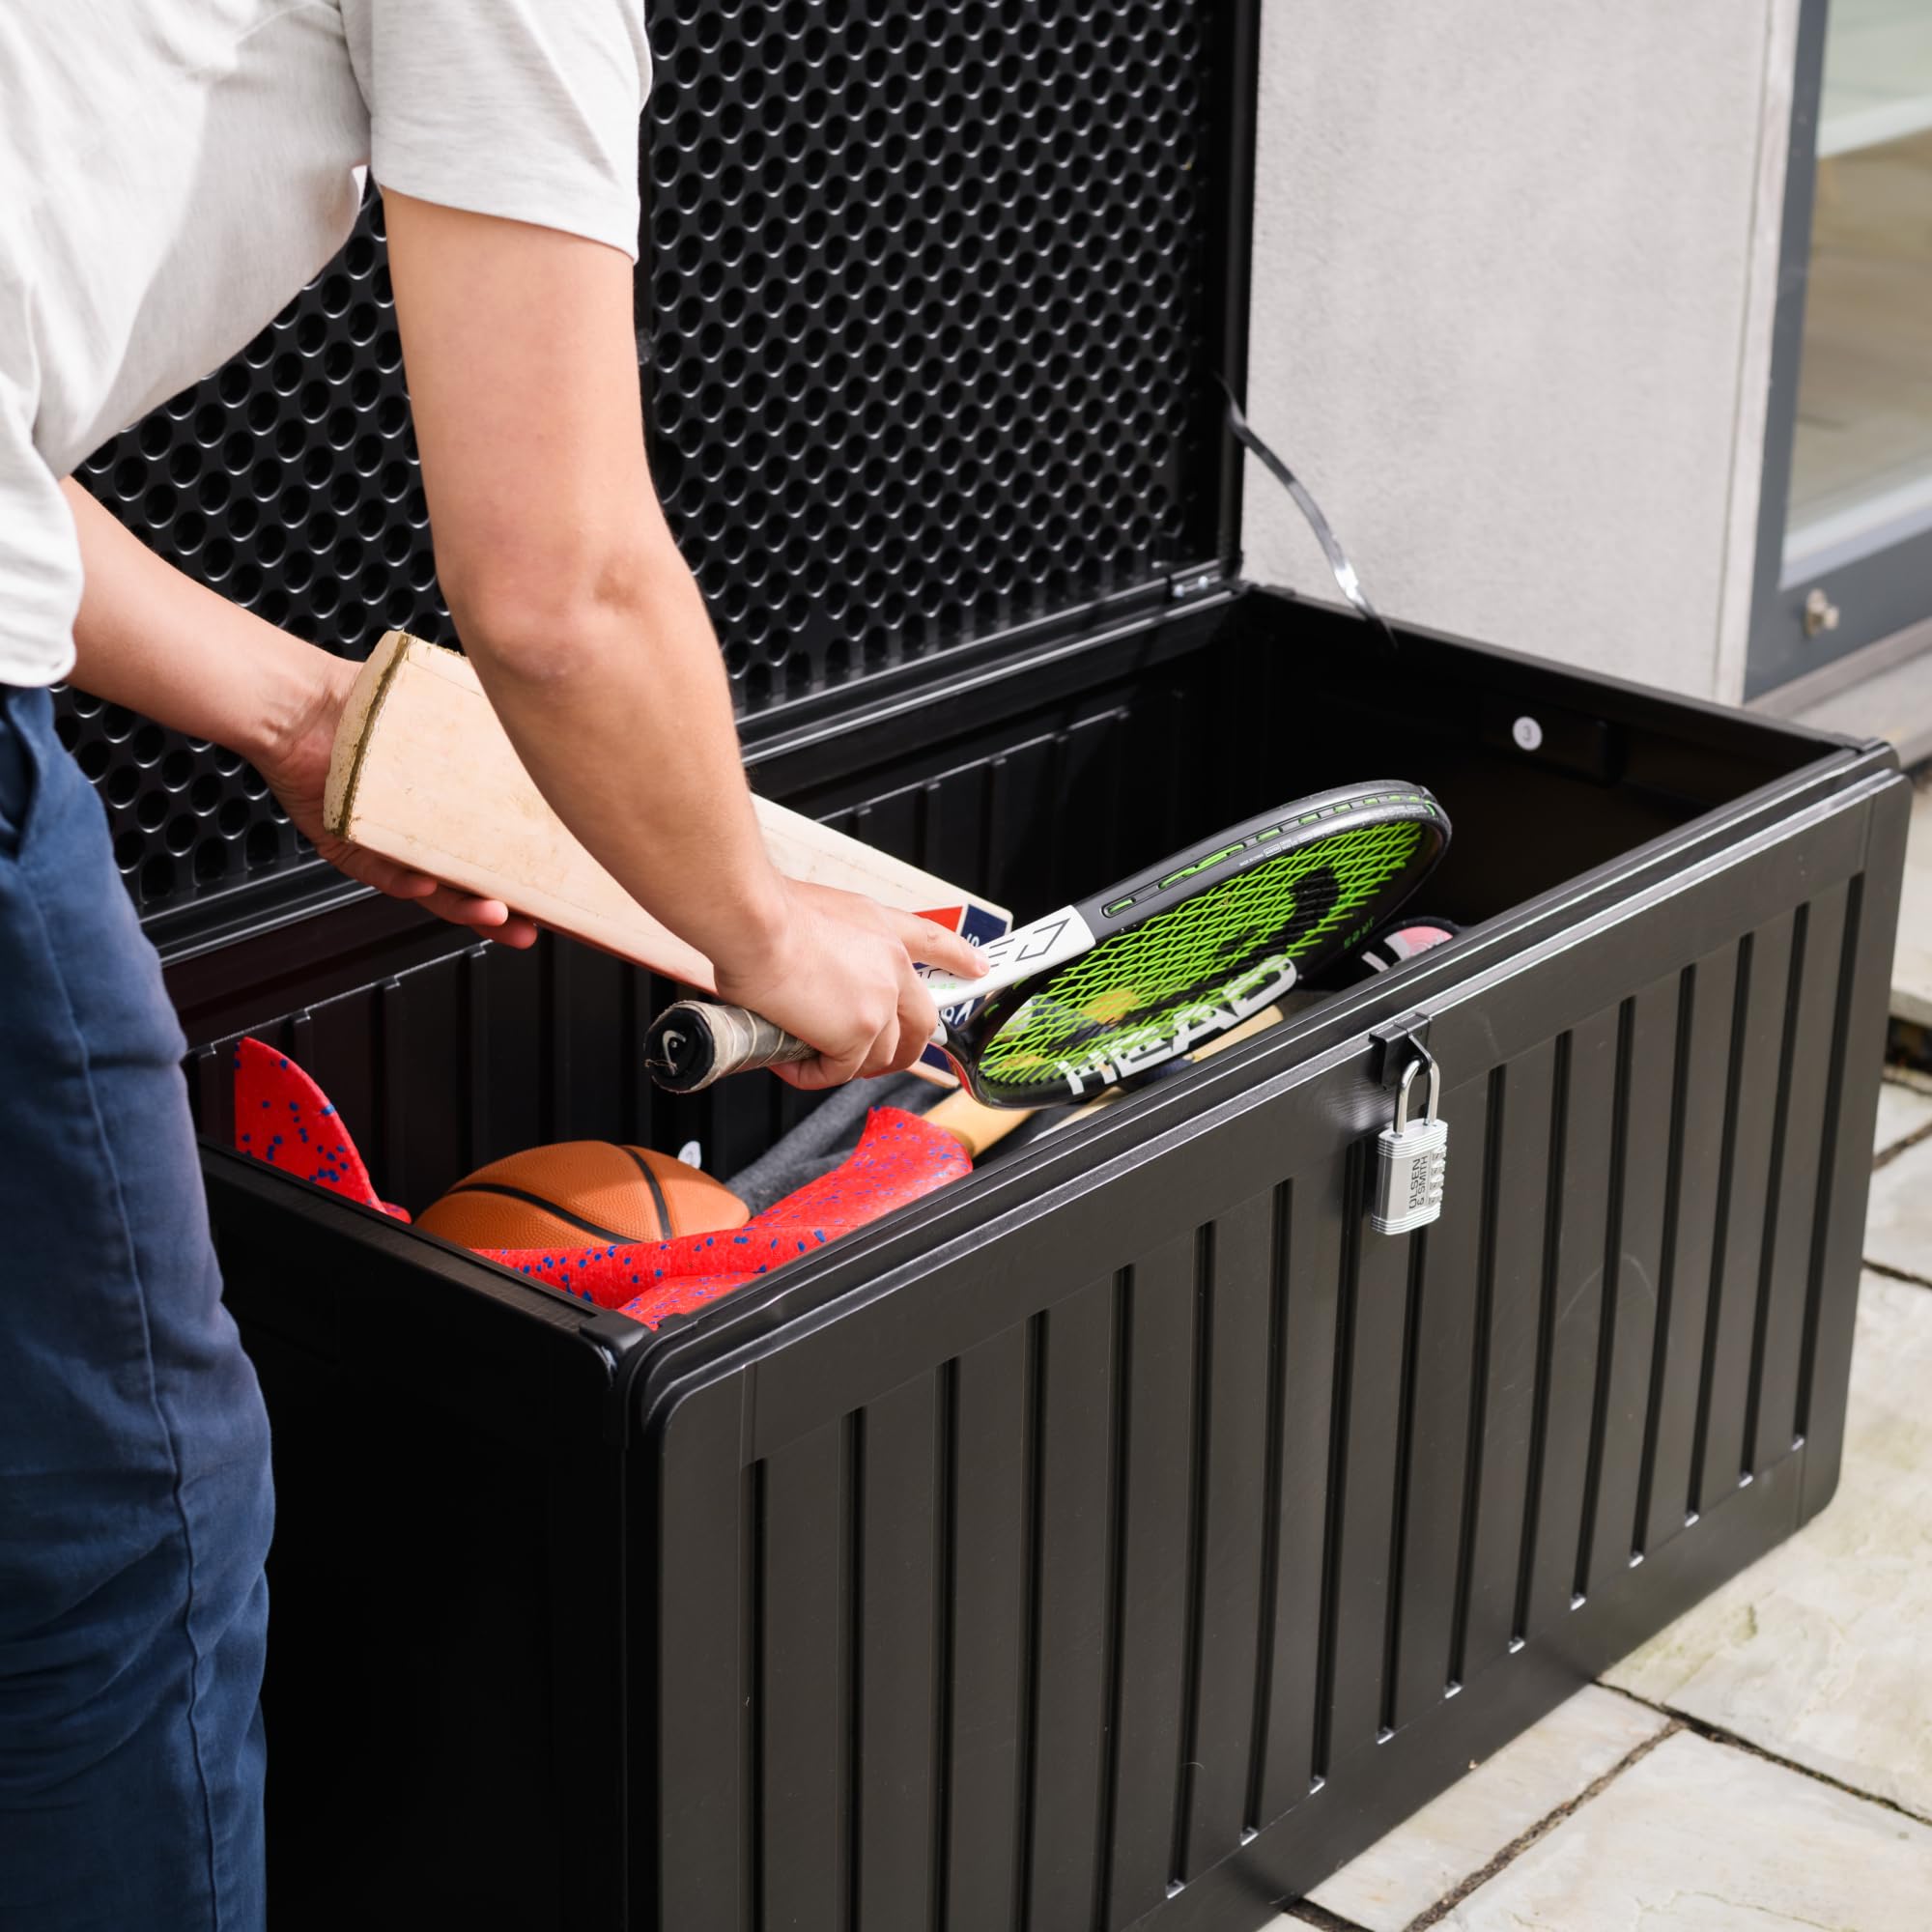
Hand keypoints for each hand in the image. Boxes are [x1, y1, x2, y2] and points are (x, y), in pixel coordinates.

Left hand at [258, 651, 538, 946]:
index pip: (494, 850)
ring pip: (432, 889)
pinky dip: (407, 883)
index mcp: (450, 805)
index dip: (525, 875)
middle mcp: (420, 831)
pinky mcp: (351, 849)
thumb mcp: (454, 713)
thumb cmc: (374, 699)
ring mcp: (388, 844)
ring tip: (497, 914)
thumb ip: (498, 728)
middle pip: (469, 882)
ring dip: (466, 907)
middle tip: (533, 925)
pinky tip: (426, 884)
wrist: (304, 702)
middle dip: (504, 910)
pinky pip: (384, 876)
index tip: (558, 895)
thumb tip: (547, 724)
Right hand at [712, 878, 987, 1089]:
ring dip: (843, 1064)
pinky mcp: (858, 1034)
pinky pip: (839, 1072)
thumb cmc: (764, 913)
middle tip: (872, 1060)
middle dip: (904, 1049)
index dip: (958, 959)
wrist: (753, 922)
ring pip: (880, 1055)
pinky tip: (787, 1060)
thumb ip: (835, 947)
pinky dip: (811, 1073)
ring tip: (805, 1055)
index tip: (978, 969)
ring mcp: (880, 1003)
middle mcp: (891, 965)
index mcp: (882, 929)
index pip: (934, 943)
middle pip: (922, 1021)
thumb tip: (815, 976)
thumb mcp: (819, 914)